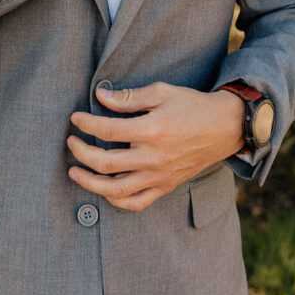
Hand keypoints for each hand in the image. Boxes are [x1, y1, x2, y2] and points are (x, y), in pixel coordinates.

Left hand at [66, 81, 243, 211]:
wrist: (224, 127)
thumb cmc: (192, 105)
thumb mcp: (161, 92)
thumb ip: (128, 97)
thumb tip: (100, 96)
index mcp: (151, 130)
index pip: (107, 130)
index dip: (86, 123)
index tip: (75, 118)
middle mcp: (153, 157)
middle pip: (105, 163)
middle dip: (81, 153)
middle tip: (71, 142)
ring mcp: (160, 176)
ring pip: (116, 190)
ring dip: (90, 183)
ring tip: (75, 172)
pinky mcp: (166, 186)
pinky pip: (136, 203)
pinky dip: (116, 200)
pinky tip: (104, 190)